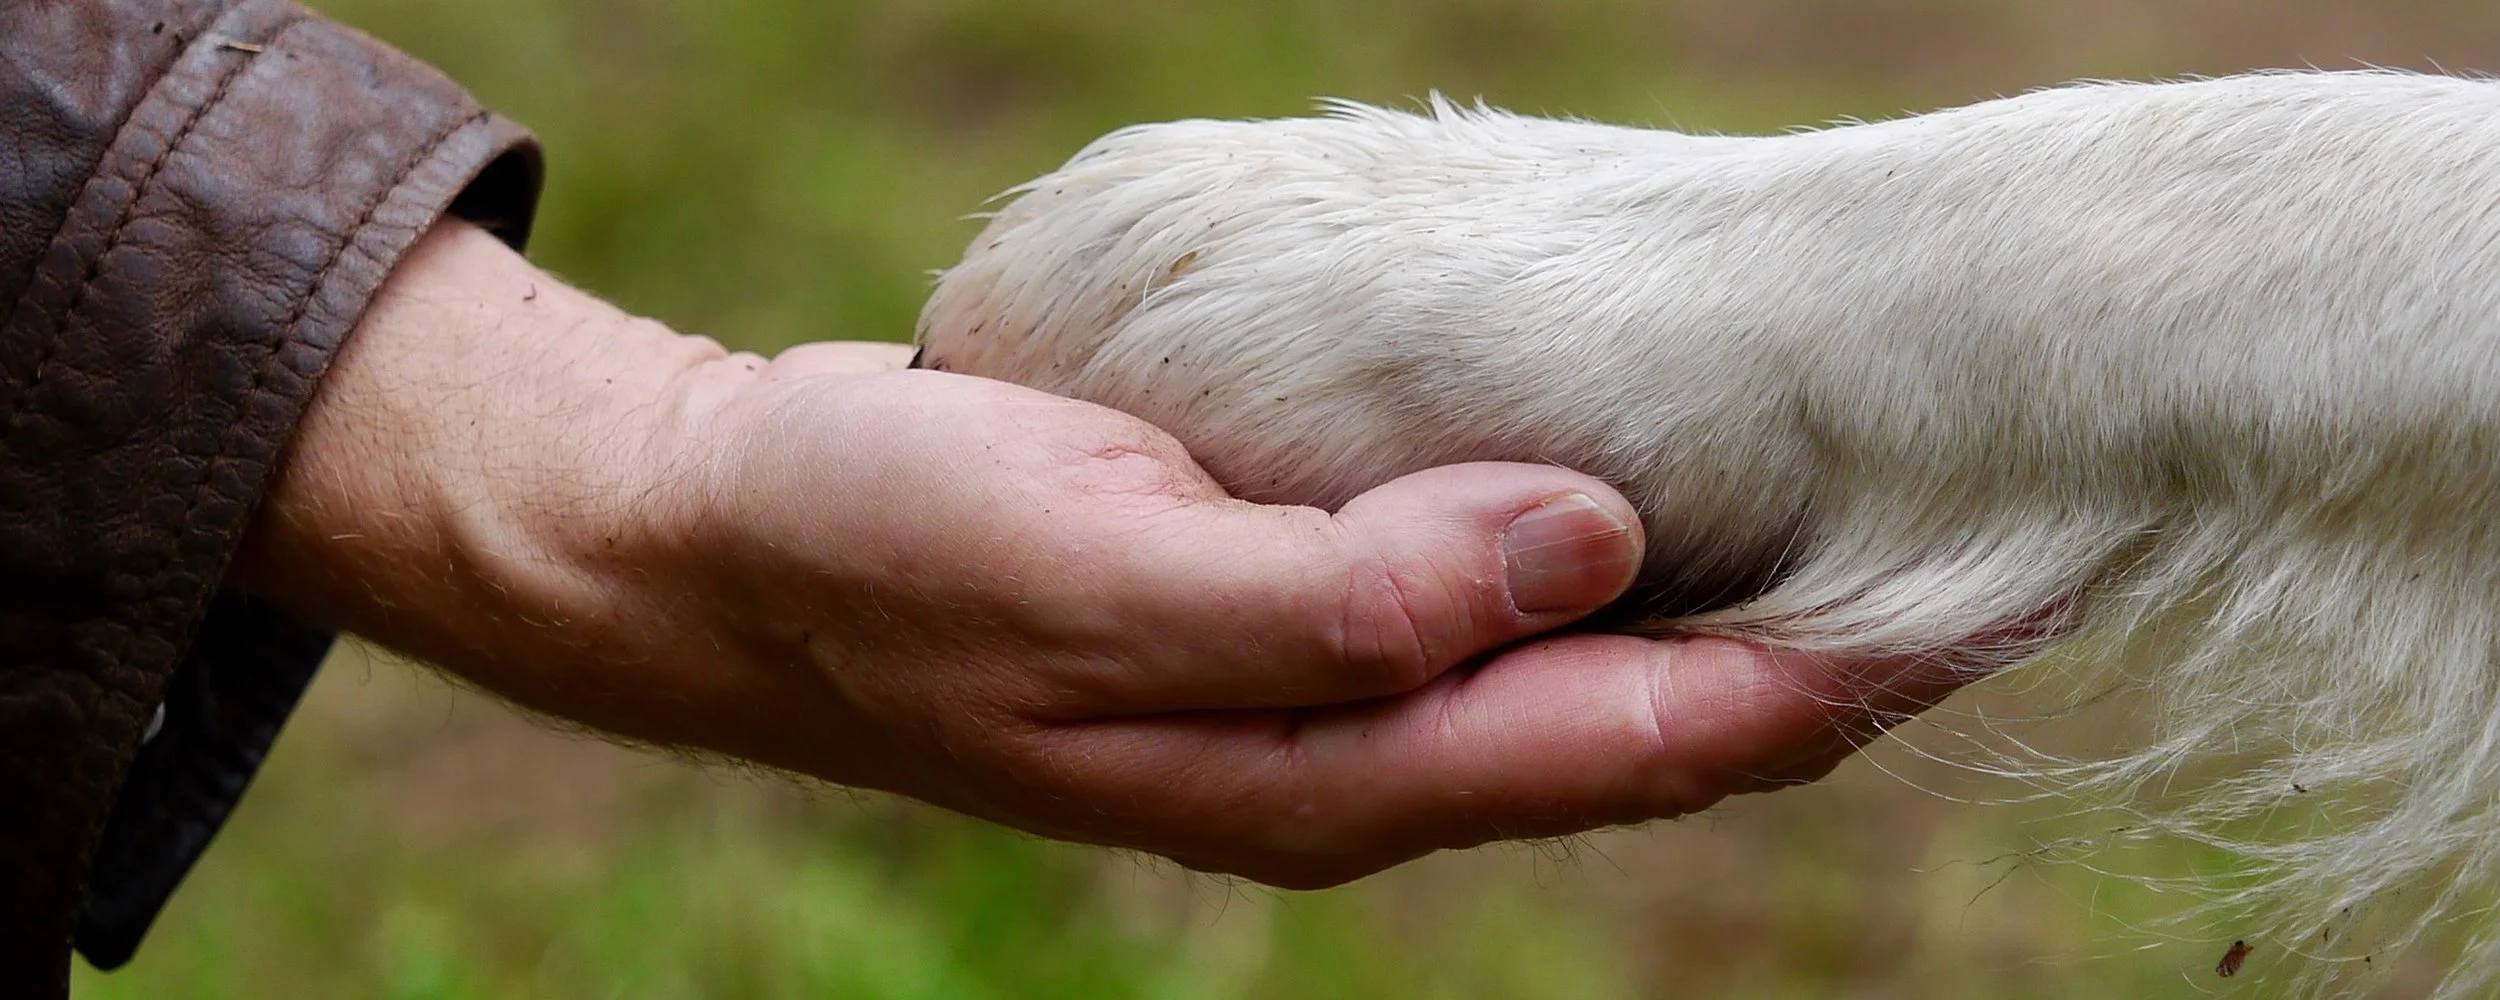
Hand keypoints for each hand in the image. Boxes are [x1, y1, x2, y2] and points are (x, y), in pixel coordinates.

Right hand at [238, 220, 1969, 887]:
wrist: (740, 546)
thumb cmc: (893, 555)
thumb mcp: (1091, 566)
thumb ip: (1334, 591)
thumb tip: (1582, 541)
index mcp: (1329, 770)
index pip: (1636, 739)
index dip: (1828, 678)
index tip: (1999, 595)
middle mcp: (1362, 754)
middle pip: (1655, 725)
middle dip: (1839, 657)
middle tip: (2019, 549)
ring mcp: (1335, 693)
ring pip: (1598, 671)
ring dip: (1757, 611)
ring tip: (1910, 528)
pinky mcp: (1305, 615)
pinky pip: (1510, 604)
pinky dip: (1629, 558)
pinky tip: (1689, 498)